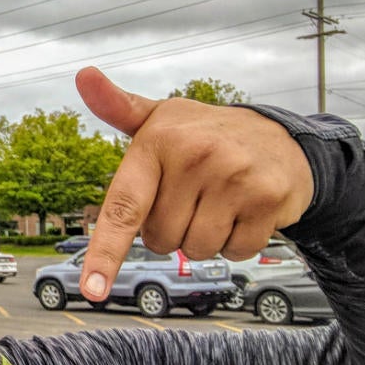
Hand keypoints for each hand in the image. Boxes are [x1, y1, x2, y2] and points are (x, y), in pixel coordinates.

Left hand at [77, 67, 313, 299]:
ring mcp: (235, 177)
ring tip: (216, 203)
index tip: (91, 290)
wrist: (280, 137)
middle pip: (162, 239)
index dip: (105, 253)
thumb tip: (84, 75)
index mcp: (158, 140)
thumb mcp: (159, 118)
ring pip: (197, 249)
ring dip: (203, 239)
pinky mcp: (269, 198)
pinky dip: (236, 243)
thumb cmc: (203, 135)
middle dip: (171, 231)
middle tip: (190, 199)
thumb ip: (117, 107)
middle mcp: (195, 156)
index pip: (123, 206)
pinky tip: (243, 212)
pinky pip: (236, 252)